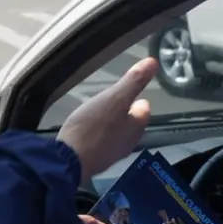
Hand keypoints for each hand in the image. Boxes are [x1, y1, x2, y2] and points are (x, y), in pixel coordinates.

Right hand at [56, 58, 154, 181]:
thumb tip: (153, 62)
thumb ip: (133, 81)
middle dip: (127, 114)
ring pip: (117, 135)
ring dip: (113, 125)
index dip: (141, 102)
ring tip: (103, 115)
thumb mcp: (115, 98)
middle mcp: (127, 143)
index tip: (137, 96)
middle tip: (118, 103)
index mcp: (135, 127)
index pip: (144, 112)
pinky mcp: (94, 160)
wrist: (69, 159)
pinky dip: (99, 136)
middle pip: (131, 125)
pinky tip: (89, 132)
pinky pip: (101, 144)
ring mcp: (110, 154)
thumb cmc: (94, 126)